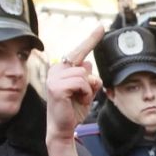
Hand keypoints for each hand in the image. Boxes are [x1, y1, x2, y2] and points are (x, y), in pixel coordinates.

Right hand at [46, 26, 104, 142]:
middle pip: (85, 67)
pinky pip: (81, 83)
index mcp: (62, 69)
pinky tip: (76, 101)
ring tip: (78, 100)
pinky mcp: (56, 87)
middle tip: (81, 97)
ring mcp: (54, 78)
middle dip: (89, 84)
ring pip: (84, 75)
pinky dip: (84, 94)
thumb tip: (88, 63)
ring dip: (87, 91)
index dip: (91, 39)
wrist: (64, 128)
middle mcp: (55, 70)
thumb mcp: (85, 92)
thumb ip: (87, 78)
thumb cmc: (73, 110)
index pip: (79, 52)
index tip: (101, 27)